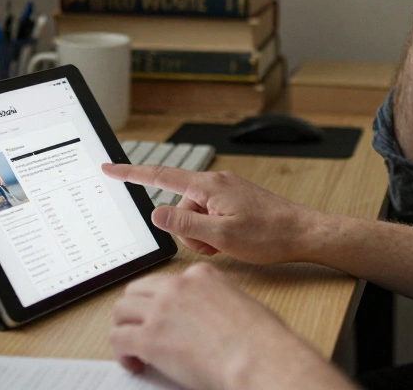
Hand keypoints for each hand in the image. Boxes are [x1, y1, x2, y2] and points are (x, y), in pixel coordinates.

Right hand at [100, 164, 320, 263]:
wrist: (304, 232)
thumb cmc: (269, 235)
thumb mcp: (222, 236)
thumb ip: (185, 224)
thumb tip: (155, 211)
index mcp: (209, 186)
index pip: (161, 176)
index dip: (131, 174)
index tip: (109, 167)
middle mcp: (215, 182)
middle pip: (178, 205)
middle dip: (187, 230)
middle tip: (213, 245)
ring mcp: (225, 190)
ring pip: (193, 214)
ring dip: (202, 234)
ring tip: (226, 244)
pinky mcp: (234, 199)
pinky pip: (209, 215)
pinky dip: (213, 231)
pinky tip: (232, 240)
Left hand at [110, 263, 337, 389]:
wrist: (258, 358)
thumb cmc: (261, 339)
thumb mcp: (240, 303)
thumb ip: (216, 301)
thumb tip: (205, 320)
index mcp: (201, 275)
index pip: (167, 281)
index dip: (161, 301)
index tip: (163, 317)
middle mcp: (177, 286)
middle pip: (137, 290)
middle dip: (135, 309)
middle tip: (139, 328)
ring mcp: (160, 310)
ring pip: (121, 310)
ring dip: (124, 327)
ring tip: (133, 347)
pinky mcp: (149, 337)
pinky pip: (119, 338)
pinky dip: (121, 352)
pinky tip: (134, 362)